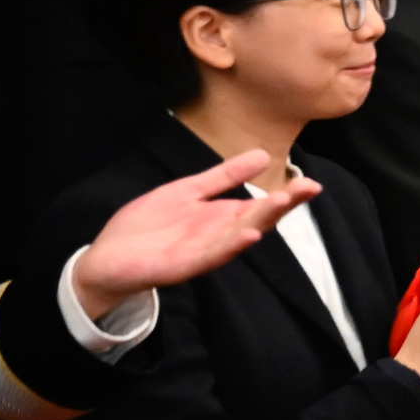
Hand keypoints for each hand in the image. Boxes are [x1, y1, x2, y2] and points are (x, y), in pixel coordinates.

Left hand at [70, 150, 311, 318]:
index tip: (311, 181)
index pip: (262, 204)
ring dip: (263, 220)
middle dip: (284, 204)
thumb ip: (222, 177)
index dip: (287, 194)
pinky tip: (249, 234)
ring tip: (282, 201)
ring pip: (241, 234)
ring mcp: (206, 250)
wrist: (108, 257)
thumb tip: (262, 155)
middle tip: (309, 187)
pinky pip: (214, 254)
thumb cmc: (147, 225)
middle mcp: (222, 234)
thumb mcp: (186, 191)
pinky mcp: (186, 265)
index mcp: (224, 217)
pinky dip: (232, 245)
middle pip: (260, 218)